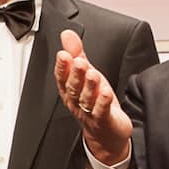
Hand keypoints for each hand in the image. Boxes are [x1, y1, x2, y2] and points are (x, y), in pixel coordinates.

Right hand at [54, 29, 131, 165]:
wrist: (106, 134)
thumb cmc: (95, 102)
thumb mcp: (86, 74)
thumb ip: (76, 53)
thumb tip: (67, 35)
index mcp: (70, 90)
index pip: (63, 77)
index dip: (62, 67)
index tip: (63, 54)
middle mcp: (77, 101)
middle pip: (73, 88)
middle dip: (75, 74)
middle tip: (78, 62)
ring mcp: (90, 112)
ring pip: (86, 99)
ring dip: (89, 86)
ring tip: (92, 74)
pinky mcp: (104, 120)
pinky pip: (101, 111)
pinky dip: (102, 102)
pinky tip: (105, 92)